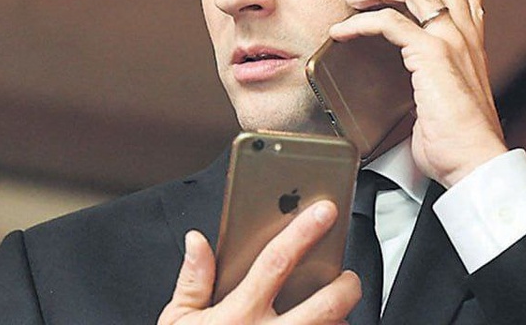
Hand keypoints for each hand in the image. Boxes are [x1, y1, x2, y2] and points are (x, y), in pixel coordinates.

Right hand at [158, 200, 360, 324]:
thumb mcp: (177, 321)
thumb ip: (193, 280)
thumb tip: (197, 241)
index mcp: (238, 314)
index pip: (277, 262)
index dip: (303, 232)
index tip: (323, 212)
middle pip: (327, 303)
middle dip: (347, 284)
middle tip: (347, 276)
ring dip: (342, 319)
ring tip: (335, 310)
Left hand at [329, 0, 507, 186]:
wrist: (474, 161)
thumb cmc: (460, 140)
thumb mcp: (448, 96)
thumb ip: (431, 77)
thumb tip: (406, 82)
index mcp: (472, 41)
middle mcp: (466, 34)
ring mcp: (452, 41)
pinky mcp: (432, 55)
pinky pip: (390, 22)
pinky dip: (361, 22)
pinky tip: (344, 30)